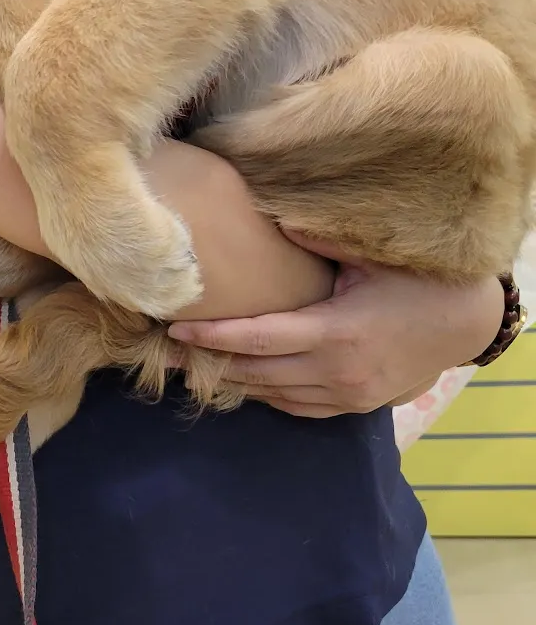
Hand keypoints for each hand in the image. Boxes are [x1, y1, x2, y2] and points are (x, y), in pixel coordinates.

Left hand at [167, 234, 502, 417]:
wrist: (464, 324)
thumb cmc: (415, 282)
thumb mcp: (369, 256)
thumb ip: (317, 240)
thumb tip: (271, 217)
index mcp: (335, 333)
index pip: (259, 339)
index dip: (215, 337)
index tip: (176, 331)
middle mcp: (336, 372)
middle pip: (255, 374)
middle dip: (206, 365)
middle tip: (160, 356)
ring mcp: (345, 396)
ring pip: (272, 395)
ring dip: (231, 382)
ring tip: (188, 369)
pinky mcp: (353, 407)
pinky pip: (296, 408)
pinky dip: (265, 394)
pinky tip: (239, 380)